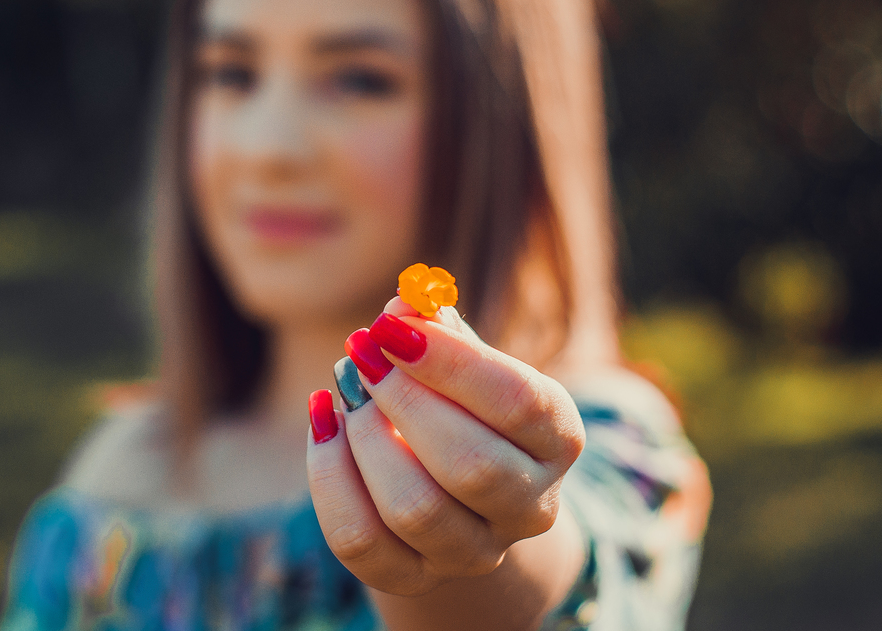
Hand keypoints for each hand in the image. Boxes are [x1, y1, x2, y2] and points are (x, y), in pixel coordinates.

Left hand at [306, 296, 585, 597]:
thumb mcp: (462, 359)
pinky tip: (323, 425)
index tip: (390, 326)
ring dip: (365, 438)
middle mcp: (530, 506)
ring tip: (344, 391)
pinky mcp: (414, 577)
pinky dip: (329, 476)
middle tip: (361, 355)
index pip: (518, 402)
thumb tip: (403, 305)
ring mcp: (474, 551)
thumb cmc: (461, 402)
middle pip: (469, 464)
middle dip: (403, 400)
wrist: (456, 492)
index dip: (450, 361)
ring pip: (414, 508)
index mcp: (558, 438)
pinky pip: (361, 539)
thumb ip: (437, 327)